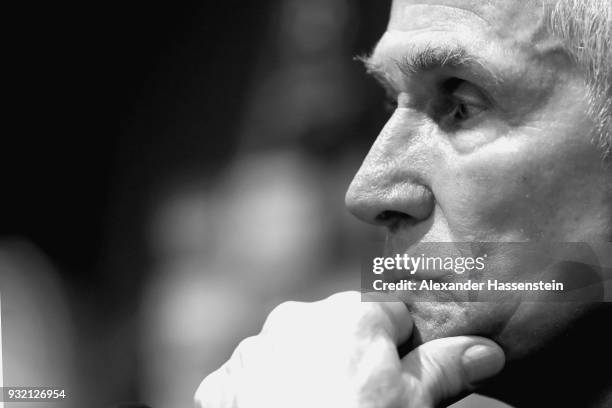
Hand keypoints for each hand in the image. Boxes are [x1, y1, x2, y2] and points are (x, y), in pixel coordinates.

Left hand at [195, 291, 504, 407]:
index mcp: (350, 315)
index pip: (392, 314)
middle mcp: (297, 318)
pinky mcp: (226, 382)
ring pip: (296, 351)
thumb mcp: (412, 406)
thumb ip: (445, 368)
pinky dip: (267, 392)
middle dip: (354, 357)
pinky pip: (255, 377)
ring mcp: (255, 349)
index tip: (402, 378)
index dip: (403, 347)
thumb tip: (487, 349)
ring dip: (308, 372)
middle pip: (340, 329)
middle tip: (361, 401)